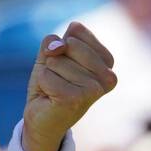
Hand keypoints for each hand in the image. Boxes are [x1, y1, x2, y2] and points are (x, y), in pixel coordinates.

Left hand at [22, 21, 116, 150]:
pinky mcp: (76, 99)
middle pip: (68, 44)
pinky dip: (42, 84)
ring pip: (56, 60)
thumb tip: (58, 46)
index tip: (64, 67)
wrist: (42, 119)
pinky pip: (46, 75)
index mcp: (107, 61)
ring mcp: (94, 89)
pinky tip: (50, 97)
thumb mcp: (50, 56)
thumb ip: (54, 42)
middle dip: (53, 60)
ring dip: (47, 75)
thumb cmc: (50, 85)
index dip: (60, 46)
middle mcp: (108, 76)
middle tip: (58, 80)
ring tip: (54, 90)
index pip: (76, 31)